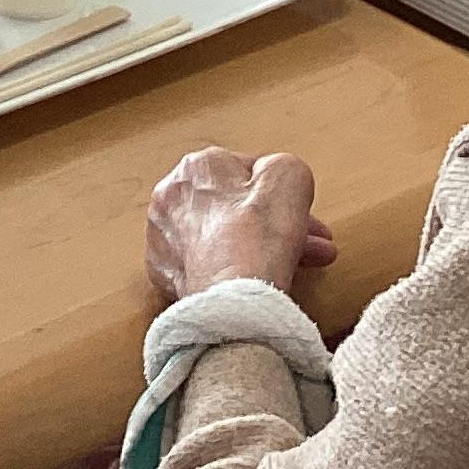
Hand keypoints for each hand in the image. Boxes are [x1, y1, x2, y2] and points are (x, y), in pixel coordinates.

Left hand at [146, 149, 336, 301]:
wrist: (231, 302)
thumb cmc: (257, 239)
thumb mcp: (291, 177)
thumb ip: (283, 166)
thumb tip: (277, 176)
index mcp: (197, 166)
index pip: (247, 172)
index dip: (281, 194)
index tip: (300, 215)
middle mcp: (170, 194)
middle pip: (233, 206)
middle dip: (273, 224)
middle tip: (305, 243)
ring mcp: (162, 235)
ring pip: (220, 235)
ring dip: (253, 246)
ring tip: (286, 265)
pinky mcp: (163, 271)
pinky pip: (202, 262)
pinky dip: (224, 268)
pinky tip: (249, 278)